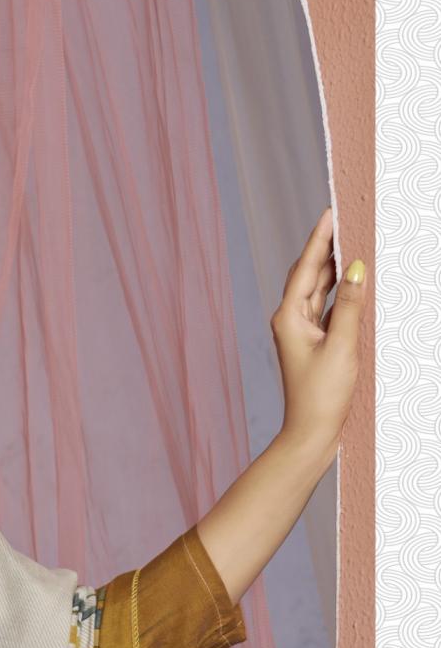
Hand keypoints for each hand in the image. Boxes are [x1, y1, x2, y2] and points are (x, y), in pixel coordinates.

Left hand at [270, 205, 366, 460]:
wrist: (311, 435)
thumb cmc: (322, 397)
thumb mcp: (342, 347)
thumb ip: (351, 306)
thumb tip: (357, 269)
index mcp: (289, 317)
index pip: (307, 267)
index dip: (320, 238)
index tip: (331, 212)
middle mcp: (291, 321)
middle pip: (311, 274)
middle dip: (327, 247)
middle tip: (345, 219)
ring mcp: (302, 332)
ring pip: (319, 290)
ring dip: (335, 267)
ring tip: (352, 241)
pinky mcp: (314, 344)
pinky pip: (327, 308)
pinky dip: (340, 292)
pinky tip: (352, 281)